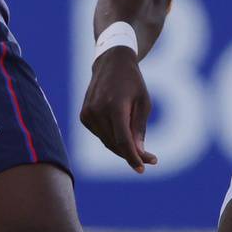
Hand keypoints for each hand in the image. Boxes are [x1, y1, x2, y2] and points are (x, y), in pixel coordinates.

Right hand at [79, 49, 156, 172]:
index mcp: (115, 106)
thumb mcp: (143, 103)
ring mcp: (87, 114)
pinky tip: (120, 127)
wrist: (111, 63)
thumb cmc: (132, 82)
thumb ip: (139, 129)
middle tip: (148, 159)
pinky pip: (100, 135)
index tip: (143, 168)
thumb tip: (139, 153)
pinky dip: (111, 137)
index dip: (133, 157)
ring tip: (137, 143)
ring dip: (121, 147)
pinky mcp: (83, 116)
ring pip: (106, 142)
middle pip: (115, 144)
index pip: (123, 140)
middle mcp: (97, 111)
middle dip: (131, 154)